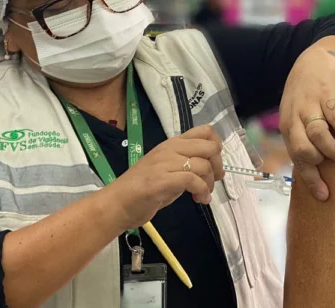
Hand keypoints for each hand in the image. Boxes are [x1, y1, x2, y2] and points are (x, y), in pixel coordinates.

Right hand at [104, 125, 224, 230]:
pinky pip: (192, 180)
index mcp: (172, 144)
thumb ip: (187, 165)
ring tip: (202, 196)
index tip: (215, 164)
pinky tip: (199, 200)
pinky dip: (201, 191)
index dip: (217, 146)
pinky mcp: (162, 180)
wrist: (117, 203)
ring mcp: (165, 163)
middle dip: (217, 166)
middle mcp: (170, 149)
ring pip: (203, 165)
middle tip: (212, 182)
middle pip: (209, 147)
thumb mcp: (168, 170)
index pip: (205, 131)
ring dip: (209, 184)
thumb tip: (212, 169)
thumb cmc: (142, 189)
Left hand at [280, 41, 334, 200]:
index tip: (325, 195)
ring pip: (317, 135)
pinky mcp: (325, 93)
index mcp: (288, 126)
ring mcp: (309, 104)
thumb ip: (304, 138)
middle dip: (320, 162)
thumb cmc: (308, 94)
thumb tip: (315, 169)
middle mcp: (295, 117)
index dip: (311, 179)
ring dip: (332, 148)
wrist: (316, 59)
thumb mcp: (299, 116)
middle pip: (303, 150)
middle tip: (334, 163)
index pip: (296, 158)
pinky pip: (334, 117)